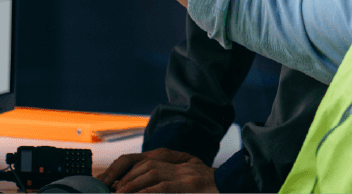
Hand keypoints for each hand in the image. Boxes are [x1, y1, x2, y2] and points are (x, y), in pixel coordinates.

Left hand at [99, 149, 217, 193]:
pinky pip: (164, 187)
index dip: (130, 170)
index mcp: (182, 165)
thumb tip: (151, 188)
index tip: (116, 183)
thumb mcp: (192, 186)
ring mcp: (187, 175)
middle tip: (113, 190)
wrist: (238, 188)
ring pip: (152, 173)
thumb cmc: (214, 192)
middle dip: (127, 176)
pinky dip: (148, 191)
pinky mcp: (191, 186)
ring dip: (133, 184)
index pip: (150, 160)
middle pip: (147, 164)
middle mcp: (183, 166)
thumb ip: (172, 184)